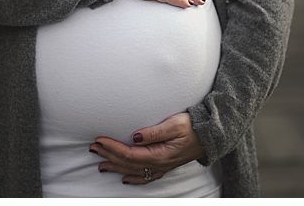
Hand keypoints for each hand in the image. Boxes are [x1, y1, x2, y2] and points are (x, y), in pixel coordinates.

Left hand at [90, 112, 205, 184]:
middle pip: (128, 163)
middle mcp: (159, 164)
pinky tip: (124, 178)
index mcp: (160, 155)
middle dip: (108, 155)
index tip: (99, 140)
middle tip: (93, 148)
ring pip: (134, 170)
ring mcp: (162, 167)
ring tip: (100, 163)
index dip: (112, 147)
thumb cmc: (192, 127)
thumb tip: (134, 136)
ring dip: (116, 166)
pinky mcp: (165, 166)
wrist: (211, 136)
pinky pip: (146, 176)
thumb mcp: (174, 124)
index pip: (129, 154)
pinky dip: (133, 178)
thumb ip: (154, 132)